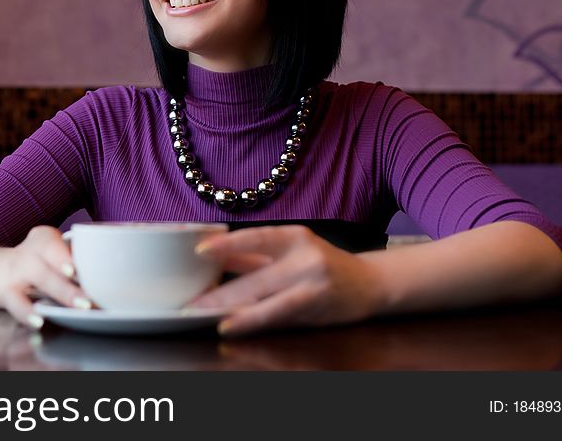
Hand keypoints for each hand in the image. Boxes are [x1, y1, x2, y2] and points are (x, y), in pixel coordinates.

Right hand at [1, 225, 91, 328]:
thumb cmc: (37, 263)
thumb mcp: (51, 254)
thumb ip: (75, 258)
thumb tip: (114, 275)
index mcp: (44, 239)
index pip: (53, 243)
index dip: (65, 255)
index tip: (79, 268)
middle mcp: (30, 252)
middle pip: (51, 262)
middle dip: (73, 279)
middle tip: (91, 296)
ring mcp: (17, 272)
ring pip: (41, 279)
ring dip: (63, 293)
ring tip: (81, 306)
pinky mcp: (6, 293)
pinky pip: (16, 303)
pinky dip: (26, 313)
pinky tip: (38, 322)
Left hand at [189, 225, 383, 335]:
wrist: (371, 283)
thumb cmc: (323, 263)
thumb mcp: (291, 251)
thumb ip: (254, 255)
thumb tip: (212, 257)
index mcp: (295, 236)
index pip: (256, 238)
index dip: (227, 244)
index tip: (200, 251)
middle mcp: (305, 257)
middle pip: (255, 276)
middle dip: (220, 292)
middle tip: (190, 301)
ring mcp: (312, 284)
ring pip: (264, 300)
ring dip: (231, 309)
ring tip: (204, 315)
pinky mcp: (316, 308)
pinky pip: (276, 315)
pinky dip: (251, 321)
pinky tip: (231, 324)